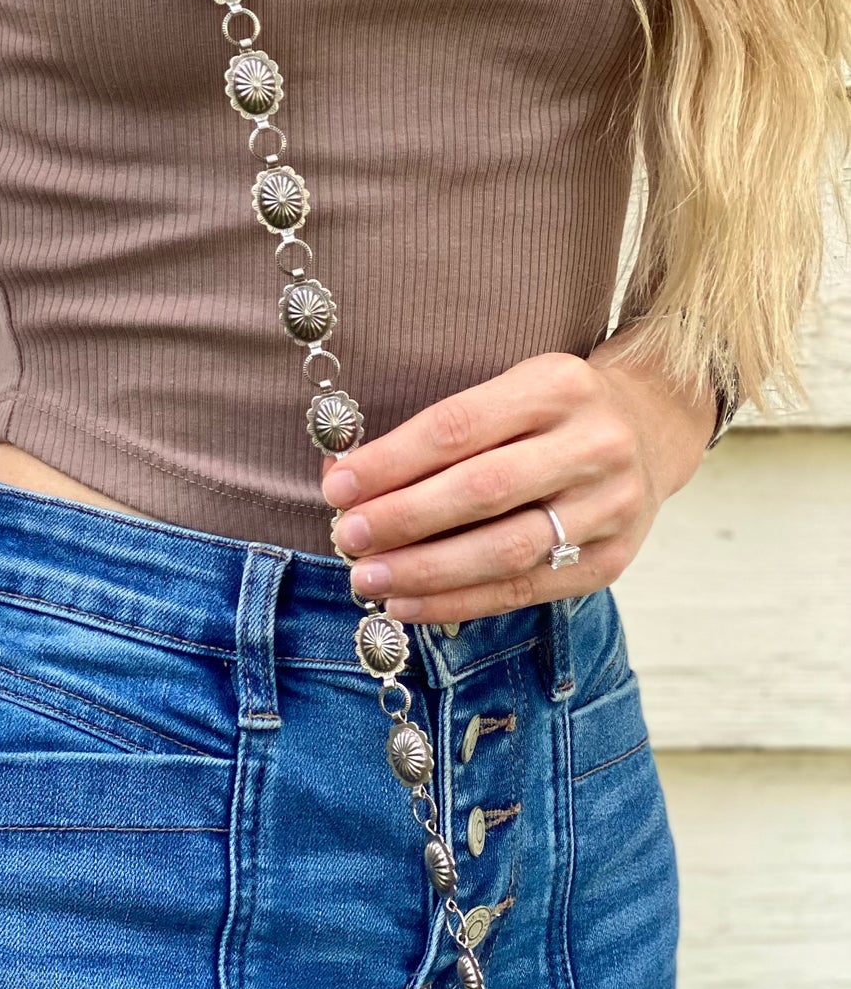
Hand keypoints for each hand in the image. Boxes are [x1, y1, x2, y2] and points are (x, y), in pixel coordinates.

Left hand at [321, 347, 715, 626]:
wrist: (651, 432)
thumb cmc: (549, 416)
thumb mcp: (505, 395)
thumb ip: (434, 435)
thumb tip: (342, 476)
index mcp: (557, 385)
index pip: (459, 426)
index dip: (391, 461)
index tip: (336, 485)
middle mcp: (594, 443)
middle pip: (482, 489)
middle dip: (403, 518)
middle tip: (347, 538)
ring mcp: (610, 506)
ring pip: (504, 549)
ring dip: (425, 571)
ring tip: (367, 579)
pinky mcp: (611, 561)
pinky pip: (521, 590)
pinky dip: (457, 602)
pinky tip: (407, 604)